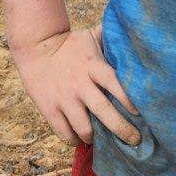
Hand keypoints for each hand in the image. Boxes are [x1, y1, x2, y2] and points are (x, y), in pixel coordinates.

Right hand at [10, 23, 140, 146]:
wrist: (35, 47)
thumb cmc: (70, 43)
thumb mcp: (92, 37)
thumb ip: (111, 40)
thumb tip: (134, 34)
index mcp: (93, 66)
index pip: (114, 84)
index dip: (128, 99)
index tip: (140, 113)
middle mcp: (79, 84)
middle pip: (103, 110)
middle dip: (121, 128)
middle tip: (135, 140)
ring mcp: (63, 99)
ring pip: (83, 128)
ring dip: (95, 138)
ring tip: (103, 141)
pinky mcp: (49, 109)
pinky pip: (64, 133)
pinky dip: (74, 140)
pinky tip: (81, 140)